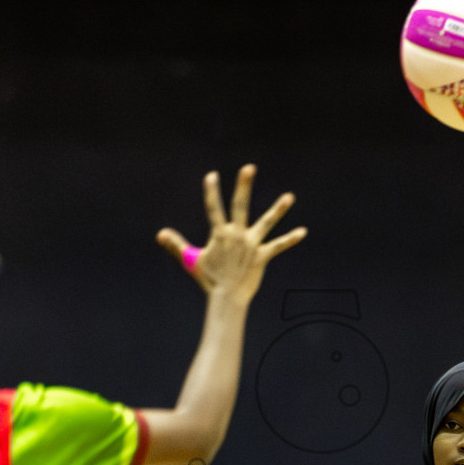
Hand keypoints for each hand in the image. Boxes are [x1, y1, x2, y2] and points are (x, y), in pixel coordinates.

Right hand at [155, 165, 306, 305]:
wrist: (226, 298)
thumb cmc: (209, 279)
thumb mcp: (191, 261)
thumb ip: (177, 245)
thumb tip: (160, 234)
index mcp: (220, 234)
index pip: (213, 208)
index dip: (211, 191)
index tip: (212, 175)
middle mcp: (236, 235)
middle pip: (240, 205)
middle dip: (244, 186)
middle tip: (249, 167)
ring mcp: (251, 245)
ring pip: (266, 223)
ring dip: (278, 210)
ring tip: (290, 197)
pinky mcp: (262, 256)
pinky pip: (278, 246)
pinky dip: (290, 239)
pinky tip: (303, 232)